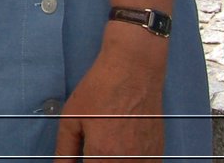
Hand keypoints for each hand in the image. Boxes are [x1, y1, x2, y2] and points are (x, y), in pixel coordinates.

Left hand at [53, 34, 164, 161]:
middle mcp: (128, 161)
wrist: (134, 69)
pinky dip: (130, 162)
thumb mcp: (71, 118)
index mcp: (103, 155)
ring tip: (106, 146)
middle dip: (97, 162)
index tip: (81, 158)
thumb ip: (65, 150)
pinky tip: (121, 149)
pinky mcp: (157, 152)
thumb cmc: (101, 89)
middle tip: (90, 152)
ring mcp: (146, 158)